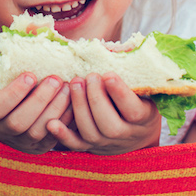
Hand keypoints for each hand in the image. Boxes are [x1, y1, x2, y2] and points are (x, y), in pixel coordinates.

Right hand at [0, 74, 71, 153]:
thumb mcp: (8, 78)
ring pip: (37, 132)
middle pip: (18, 122)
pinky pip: (52, 138)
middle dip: (39, 100)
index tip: (31, 74)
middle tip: (56, 79)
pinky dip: (65, 120)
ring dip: (55, 109)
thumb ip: (17, 67)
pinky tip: (74, 103)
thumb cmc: (16, 87)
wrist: (18, 114)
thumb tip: (34, 39)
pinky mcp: (39, 148)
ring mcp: (20, 142)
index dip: (14, 92)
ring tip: (67, 88)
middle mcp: (2, 130)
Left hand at [47, 73, 161, 154]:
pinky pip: (76, 145)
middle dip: (96, 99)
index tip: (108, 75)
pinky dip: (63, 135)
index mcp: (143, 118)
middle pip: (110, 125)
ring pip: (91, 133)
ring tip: (74, 83)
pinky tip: (51, 122)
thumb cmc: (138, 100)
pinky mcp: (90, 147)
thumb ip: (132, 73)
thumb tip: (119, 48)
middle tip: (89, 76)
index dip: (120, 94)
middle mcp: (126, 135)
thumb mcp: (144, 89)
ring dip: (80, 108)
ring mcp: (106, 143)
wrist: (135, 133)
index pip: (133, 111)